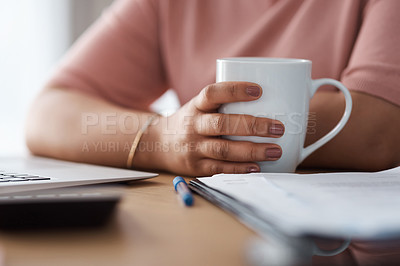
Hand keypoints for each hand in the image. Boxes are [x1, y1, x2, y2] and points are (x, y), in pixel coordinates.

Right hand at [137, 82, 284, 175]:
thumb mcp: (200, 107)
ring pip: (223, 149)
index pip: (212, 93)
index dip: (235, 90)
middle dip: (253, 126)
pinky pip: (219, 168)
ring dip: (252, 150)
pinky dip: (240, 168)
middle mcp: (193, 125)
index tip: (259, 90)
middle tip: (278, 128)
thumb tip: (270, 99)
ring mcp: (193, 147)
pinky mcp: (195, 166)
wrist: (159, 144)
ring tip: (275, 150)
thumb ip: (224, 103)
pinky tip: (257, 167)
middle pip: (222, 124)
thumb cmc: (191, 122)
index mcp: (196, 106)